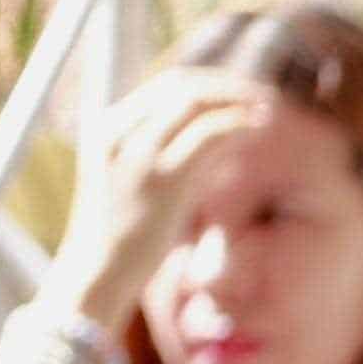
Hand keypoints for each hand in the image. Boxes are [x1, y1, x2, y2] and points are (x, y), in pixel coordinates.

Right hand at [52, 66, 277, 328]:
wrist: (94, 277)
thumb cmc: (120, 244)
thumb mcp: (137, 190)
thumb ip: (167, 162)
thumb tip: (212, 149)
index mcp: (108, 130)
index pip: (163, 88)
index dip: (207, 86)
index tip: (238, 96)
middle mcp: (118, 132)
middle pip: (179, 86)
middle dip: (225, 87)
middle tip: (261, 97)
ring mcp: (138, 153)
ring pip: (194, 102)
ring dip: (236, 100)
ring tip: (267, 109)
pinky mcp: (163, 178)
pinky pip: (208, 134)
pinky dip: (237, 124)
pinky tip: (259, 127)